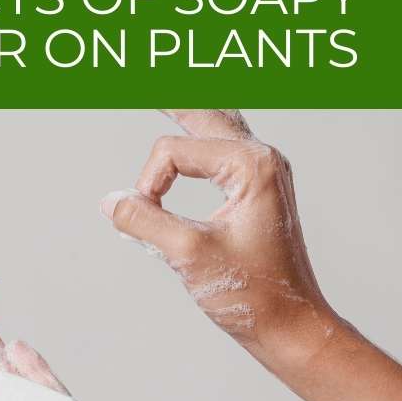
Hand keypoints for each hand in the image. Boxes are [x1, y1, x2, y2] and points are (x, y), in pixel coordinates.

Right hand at [100, 109, 337, 373]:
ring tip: (164, 91)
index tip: (146, 218)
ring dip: (188, 111)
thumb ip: (145, 221)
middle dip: (172, 96)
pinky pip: (223, 148)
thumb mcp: (190, 255)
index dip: (147, 184)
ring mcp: (263, 173)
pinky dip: (200, 138)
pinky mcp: (258, 191)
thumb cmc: (253, 294)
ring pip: (217, 124)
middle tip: (139, 74)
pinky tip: (192, 127)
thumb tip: (111, 201)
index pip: (173, 152)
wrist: (290, 325)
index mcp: (251, 165)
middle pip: (204, 110)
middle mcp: (262, 159)